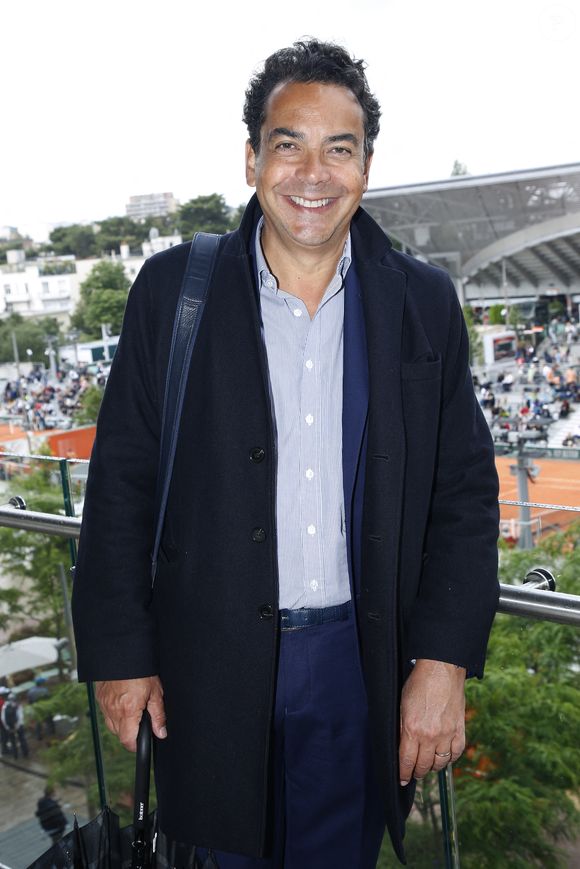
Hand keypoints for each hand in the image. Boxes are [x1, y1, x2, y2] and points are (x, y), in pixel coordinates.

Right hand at [95, 676, 166, 751]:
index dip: (135, 745)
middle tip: (140, 722)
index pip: (127, 740)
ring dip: (121, 723)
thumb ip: (158, 715)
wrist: (122, 653)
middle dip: (130, 733)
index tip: (141, 743)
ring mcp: (104, 704)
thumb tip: (161, 732)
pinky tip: (122, 702)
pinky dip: (113, 712)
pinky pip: (105, 712)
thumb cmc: (141, 671)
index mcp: (128, 710)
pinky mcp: (99, 697)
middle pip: (119, 734)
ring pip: (111, 724)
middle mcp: (113, 710)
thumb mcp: (155, 692)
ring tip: (132, 711)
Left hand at [399, 658, 465, 785]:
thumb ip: (403, 728)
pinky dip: (450, 758)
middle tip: (414, 773)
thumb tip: (401, 747)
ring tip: (428, 765)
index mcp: (412, 729)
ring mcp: (447, 734)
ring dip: (433, 766)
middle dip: (417, 772)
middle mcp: (430, 736)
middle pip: (423, 765)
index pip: (407, 761)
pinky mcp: (460, 730)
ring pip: (440, 762)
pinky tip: (444, 756)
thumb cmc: (418, 684)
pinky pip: (456, 753)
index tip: (402, 779)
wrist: (441, 670)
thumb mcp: (402, 705)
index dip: (404, 773)